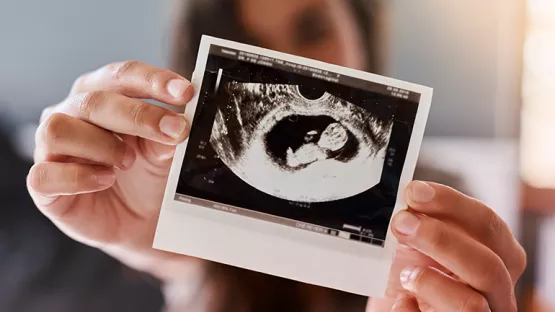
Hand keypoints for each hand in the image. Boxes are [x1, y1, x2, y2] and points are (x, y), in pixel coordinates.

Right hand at [27, 61, 203, 282]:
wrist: (137, 222)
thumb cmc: (145, 176)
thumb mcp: (163, 154)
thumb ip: (167, 137)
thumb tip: (178, 124)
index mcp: (102, 95)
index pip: (122, 75)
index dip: (153, 80)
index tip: (186, 92)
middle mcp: (72, 114)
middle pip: (94, 100)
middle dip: (139, 115)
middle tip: (175, 131)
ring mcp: (52, 148)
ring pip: (59, 129)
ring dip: (102, 145)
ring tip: (128, 162)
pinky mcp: (43, 183)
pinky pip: (45, 174)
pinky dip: (80, 177)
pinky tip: (106, 180)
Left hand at [366, 182, 525, 311]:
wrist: (395, 305)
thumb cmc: (410, 275)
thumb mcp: (418, 244)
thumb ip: (424, 222)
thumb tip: (413, 196)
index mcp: (497, 258)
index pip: (488, 225)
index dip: (451, 204)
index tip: (414, 192)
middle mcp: (497, 293)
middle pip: (488, 266)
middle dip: (440, 239)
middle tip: (400, 223)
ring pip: (471, 306)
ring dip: (429, 282)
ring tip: (404, 274)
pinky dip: (409, 310)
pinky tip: (400, 300)